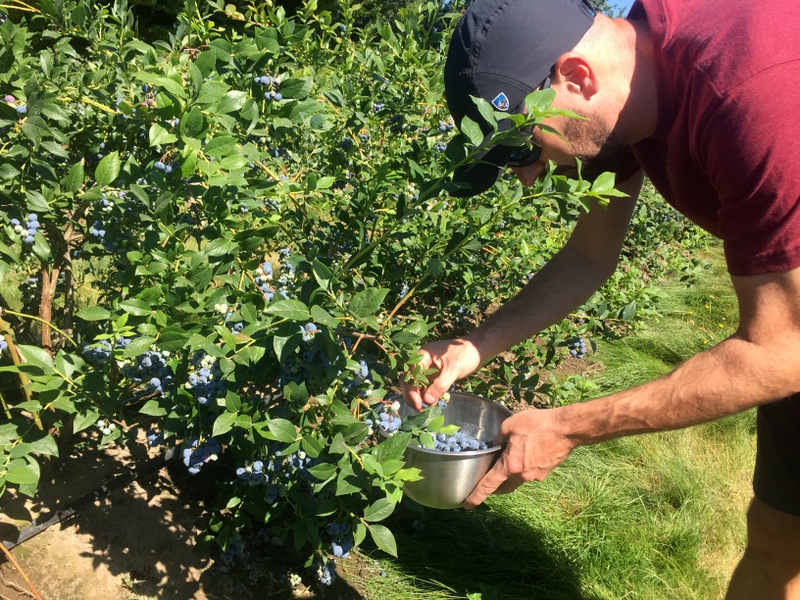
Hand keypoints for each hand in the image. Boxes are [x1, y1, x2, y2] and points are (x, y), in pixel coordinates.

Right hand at [401, 338, 481, 409]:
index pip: (410, 375)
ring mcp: (428, 368)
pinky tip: (431, 403)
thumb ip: (439, 385)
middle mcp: (422, 362)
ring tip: (425, 408)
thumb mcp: (453, 370)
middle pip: (410, 380)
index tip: (418, 404)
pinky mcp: (435, 374)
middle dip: (412, 395)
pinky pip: (426, 386)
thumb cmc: (466, 355)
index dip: (411, 390)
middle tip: (419, 409)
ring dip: (419, 396)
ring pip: (417, 384)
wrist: (477, 349)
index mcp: (423, 356)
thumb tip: (427, 401)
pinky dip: (427, 394)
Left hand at [463, 407, 577, 508]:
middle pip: (502, 488)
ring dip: (508, 477)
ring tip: (505, 463)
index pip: (488, 485)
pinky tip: (524, 456)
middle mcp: (522, 476)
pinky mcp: (545, 473)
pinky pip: (528, 475)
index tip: (466, 505)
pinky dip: (522, 470)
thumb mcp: (510, 425)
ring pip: (516, 482)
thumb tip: (494, 444)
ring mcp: (535, 477)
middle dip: (493, 488)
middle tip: (486, 479)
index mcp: (510, 465)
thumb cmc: (537, 424)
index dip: (476, 496)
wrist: (566, 429)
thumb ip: (498, 437)